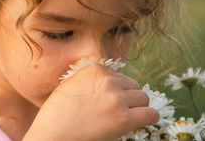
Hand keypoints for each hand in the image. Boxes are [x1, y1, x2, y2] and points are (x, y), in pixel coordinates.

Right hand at [23, 64, 158, 140]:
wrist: (53, 133)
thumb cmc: (57, 113)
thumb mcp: (71, 85)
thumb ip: (91, 80)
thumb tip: (111, 82)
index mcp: (95, 70)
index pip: (118, 75)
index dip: (116, 89)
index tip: (108, 99)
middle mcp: (108, 81)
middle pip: (133, 86)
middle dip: (128, 97)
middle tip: (117, 110)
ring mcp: (117, 99)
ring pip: (144, 98)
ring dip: (137, 107)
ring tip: (126, 116)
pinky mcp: (124, 118)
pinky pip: (150, 114)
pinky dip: (149, 118)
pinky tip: (142, 122)